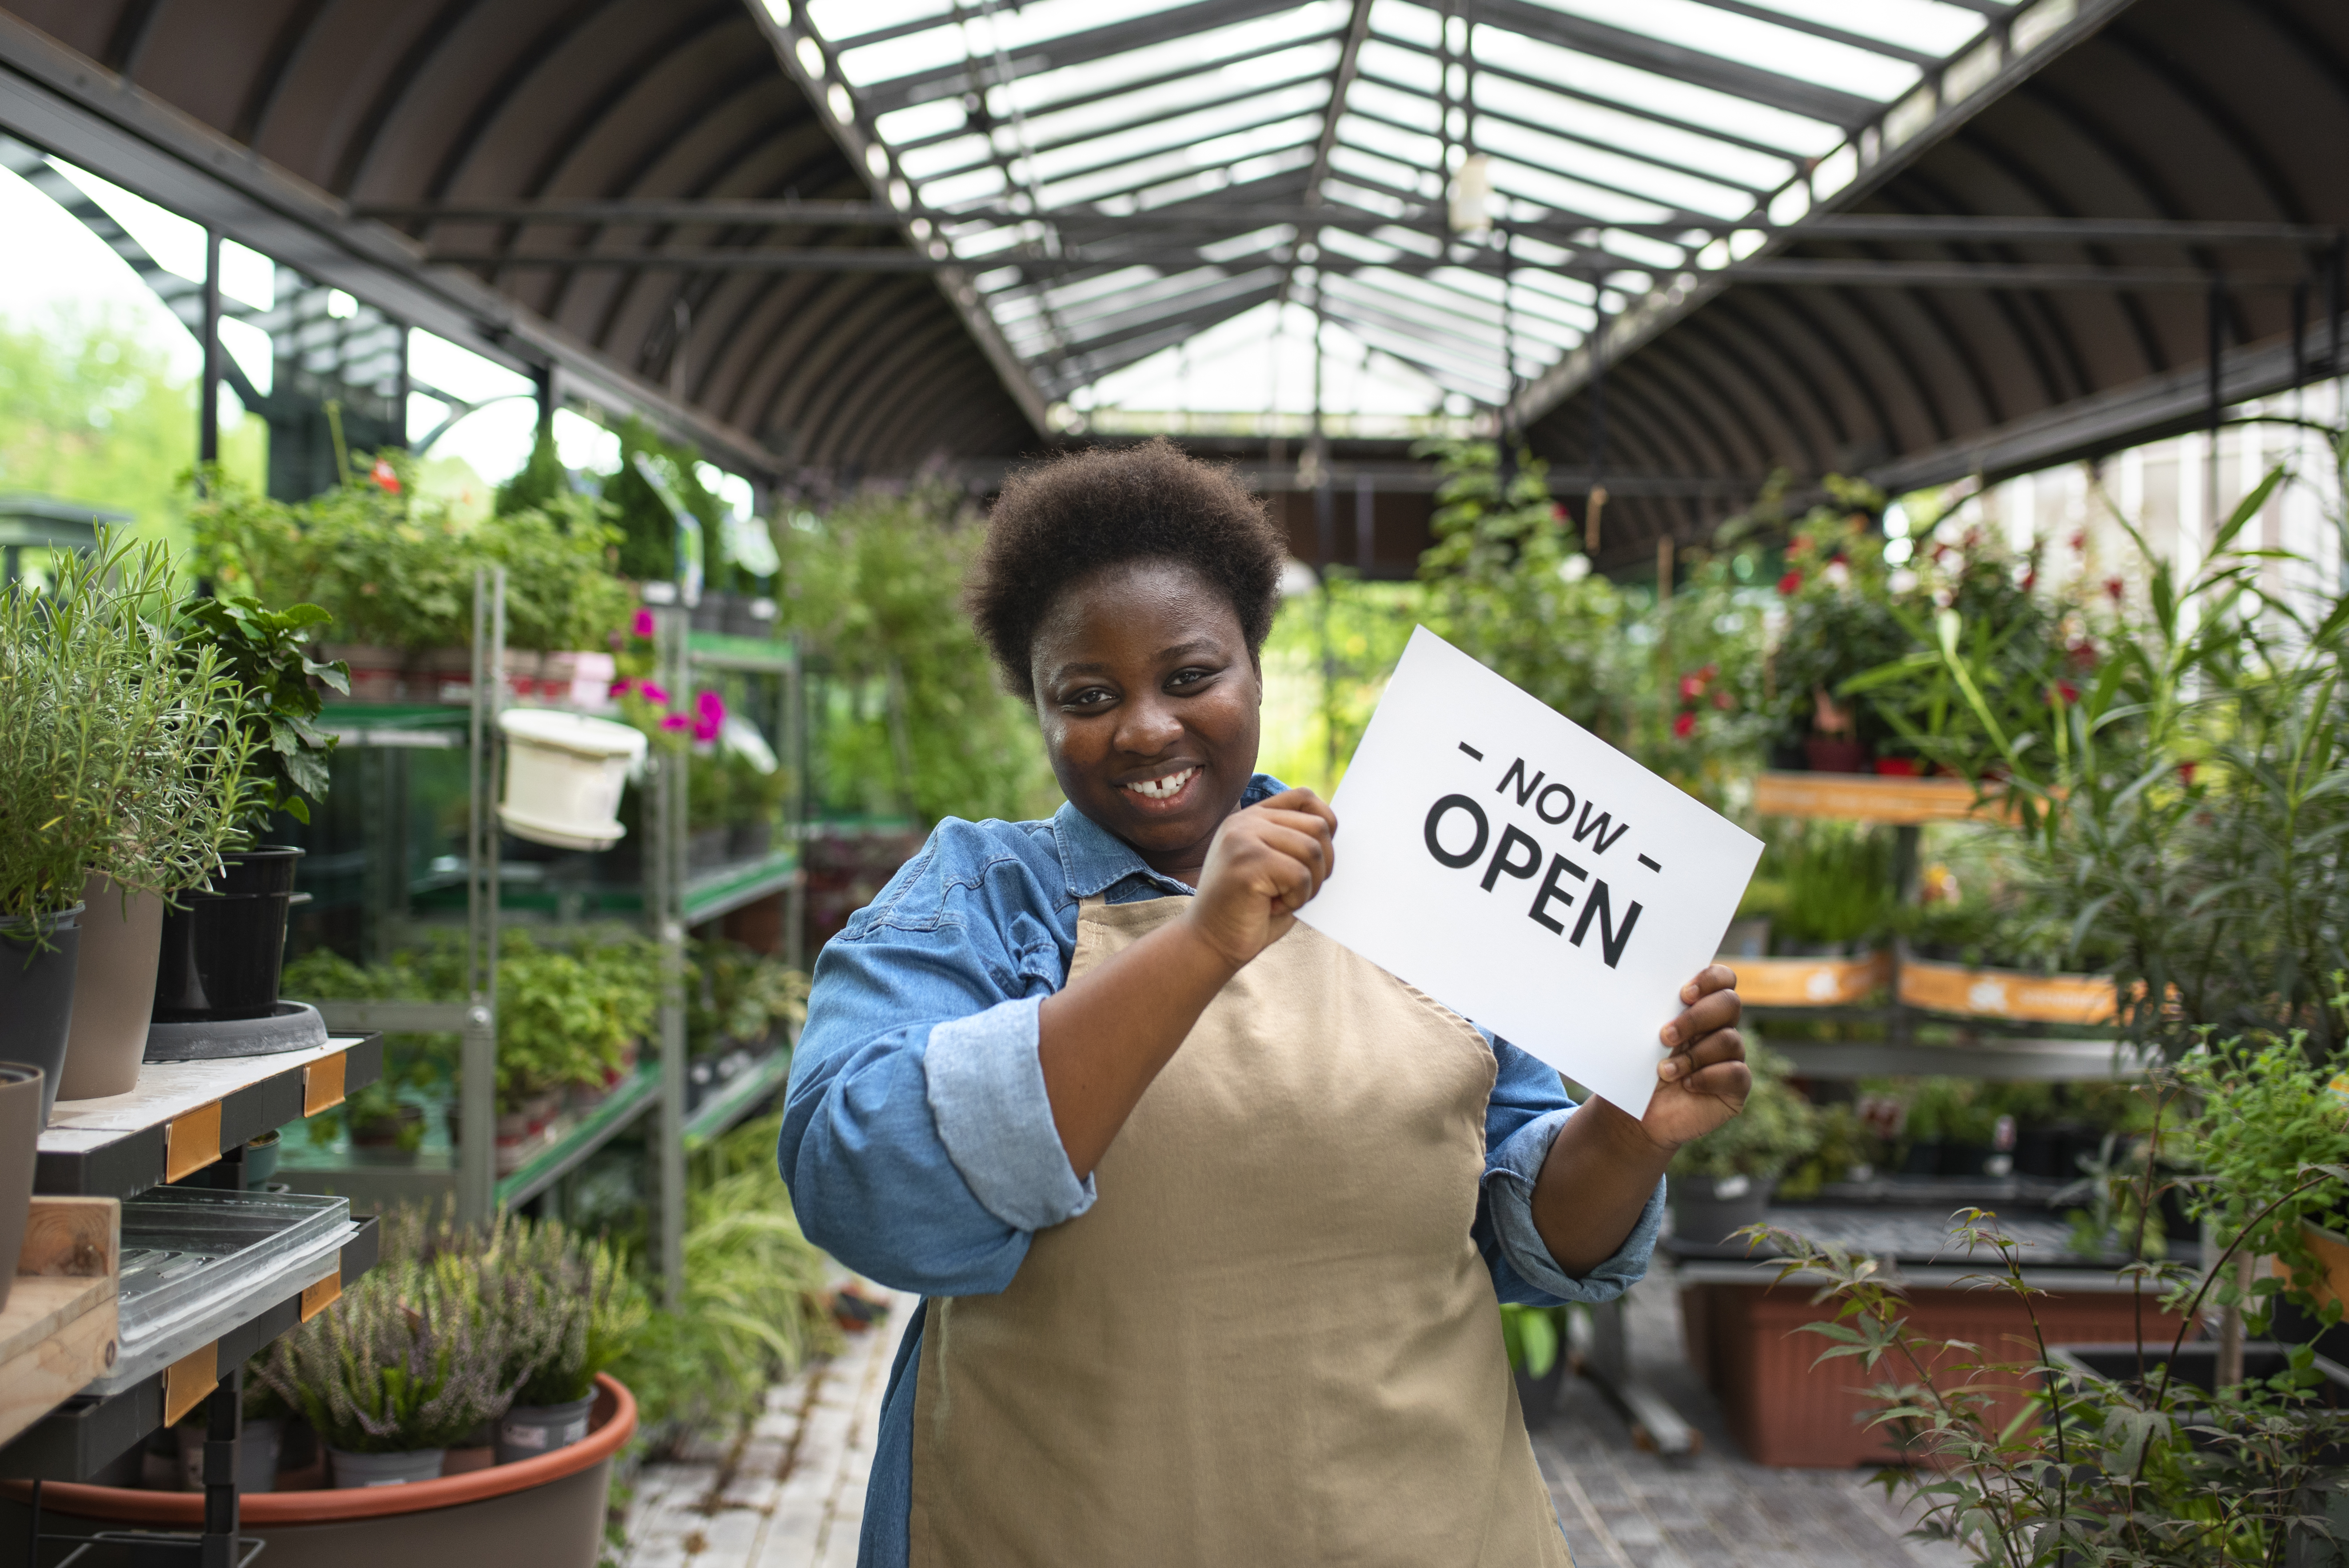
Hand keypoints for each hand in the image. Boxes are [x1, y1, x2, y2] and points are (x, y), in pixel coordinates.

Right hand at [1181, 788, 1336, 968]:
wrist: (1209, 944)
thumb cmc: (1250, 912)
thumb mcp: (1277, 870)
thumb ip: (1298, 844)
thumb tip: (1336, 832)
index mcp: (1252, 819)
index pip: (1304, 797)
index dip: (1326, 824)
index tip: (1319, 859)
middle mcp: (1244, 822)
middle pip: (1317, 826)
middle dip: (1323, 866)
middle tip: (1298, 891)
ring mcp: (1242, 838)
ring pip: (1313, 849)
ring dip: (1310, 885)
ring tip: (1284, 900)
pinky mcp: (1246, 862)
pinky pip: (1300, 874)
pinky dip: (1297, 899)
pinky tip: (1272, 907)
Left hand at [1642, 964, 1747, 1149]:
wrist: (1636, 1114)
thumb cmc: (1636, 1070)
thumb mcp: (1638, 1039)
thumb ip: (1649, 1014)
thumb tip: (1637, 990)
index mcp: (1699, 1008)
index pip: (1722, 979)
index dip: (1711, 979)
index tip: (1683, 993)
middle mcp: (1719, 1028)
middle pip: (1730, 1004)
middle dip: (1697, 1017)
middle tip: (1665, 1035)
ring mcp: (1730, 1057)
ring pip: (1730, 1040)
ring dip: (1692, 1055)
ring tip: (1663, 1071)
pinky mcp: (1735, 1087)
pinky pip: (1737, 1073)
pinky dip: (1708, 1078)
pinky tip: (1687, 1085)